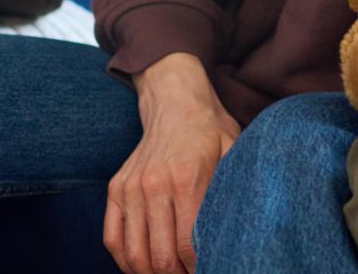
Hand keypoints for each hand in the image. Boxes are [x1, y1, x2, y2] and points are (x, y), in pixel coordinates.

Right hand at [105, 54, 240, 273]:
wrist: (174, 102)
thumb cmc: (210, 132)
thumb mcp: (234, 153)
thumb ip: (236, 189)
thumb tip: (245, 231)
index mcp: (186, 179)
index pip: (188, 246)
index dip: (199, 269)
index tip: (209, 271)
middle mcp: (154, 185)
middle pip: (160, 256)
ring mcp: (130, 188)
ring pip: (134, 253)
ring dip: (151, 273)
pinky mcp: (116, 189)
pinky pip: (112, 237)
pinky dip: (125, 261)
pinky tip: (142, 267)